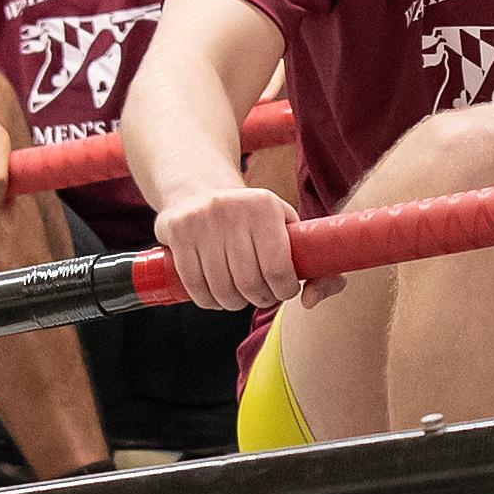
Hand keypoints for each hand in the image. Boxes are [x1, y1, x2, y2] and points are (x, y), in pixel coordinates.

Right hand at [155, 180, 307, 317]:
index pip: (278, 268)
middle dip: (259, 299)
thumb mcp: (285, 228)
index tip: (283, 292)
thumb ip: (317, 266)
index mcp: (265, 206)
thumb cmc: (253, 220)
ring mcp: (202, 219)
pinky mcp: (177, 230)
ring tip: (239, 297)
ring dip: (233, 304)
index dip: (283, 291)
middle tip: (261, 296)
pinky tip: (216, 297)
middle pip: (248, 283)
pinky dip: (207, 301)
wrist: (200, 189)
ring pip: (221, 288)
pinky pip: (194, 285)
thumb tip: (311, 300)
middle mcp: (233, 209)